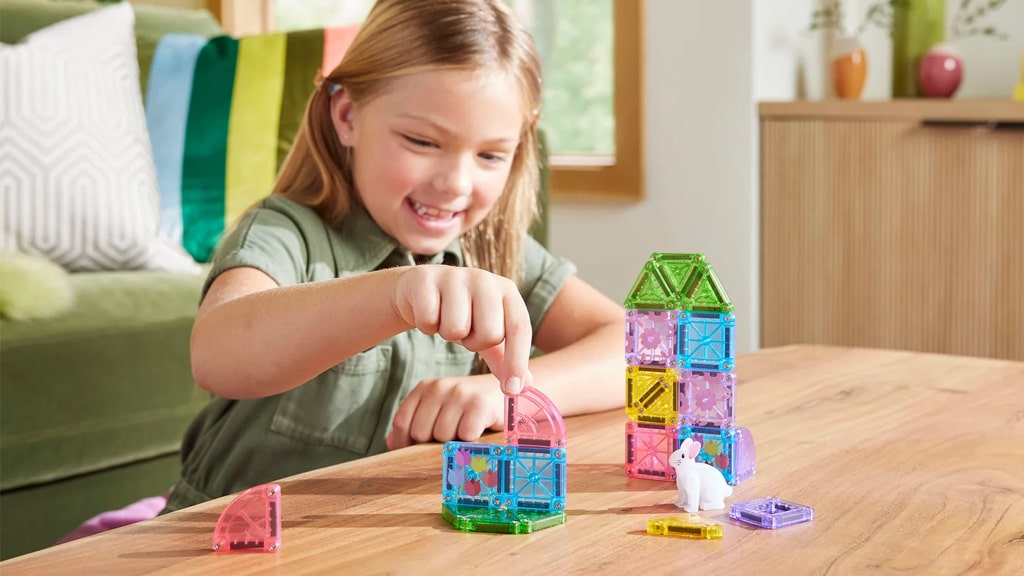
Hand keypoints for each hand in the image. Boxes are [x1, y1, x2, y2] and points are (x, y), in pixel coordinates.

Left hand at [386, 376, 503, 449]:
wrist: (515, 392)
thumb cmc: (474, 409)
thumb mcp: (443, 411)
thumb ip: (416, 424)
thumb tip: (391, 443)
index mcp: (426, 388)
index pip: (402, 423)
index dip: (407, 444)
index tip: (420, 453)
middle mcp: (440, 387)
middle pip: (420, 432)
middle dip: (435, 444)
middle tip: (453, 439)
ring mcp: (460, 394)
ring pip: (442, 436)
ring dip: (456, 443)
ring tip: (468, 433)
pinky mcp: (479, 405)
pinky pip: (464, 437)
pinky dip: (472, 442)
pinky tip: (481, 432)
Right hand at [393, 265, 531, 394]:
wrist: (421, 289)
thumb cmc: (461, 313)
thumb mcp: (486, 333)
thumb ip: (505, 357)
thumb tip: (527, 384)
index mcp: (506, 291)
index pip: (519, 329)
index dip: (517, 362)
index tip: (512, 390)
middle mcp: (485, 279)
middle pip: (490, 333)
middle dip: (474, 343)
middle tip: (465, 332)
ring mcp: (455, 276)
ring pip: (456, 329)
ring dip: (447, 334)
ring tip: (445, 321)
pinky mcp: (426, 278)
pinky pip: (429, 320)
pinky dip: (427, 325)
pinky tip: (428, 314)